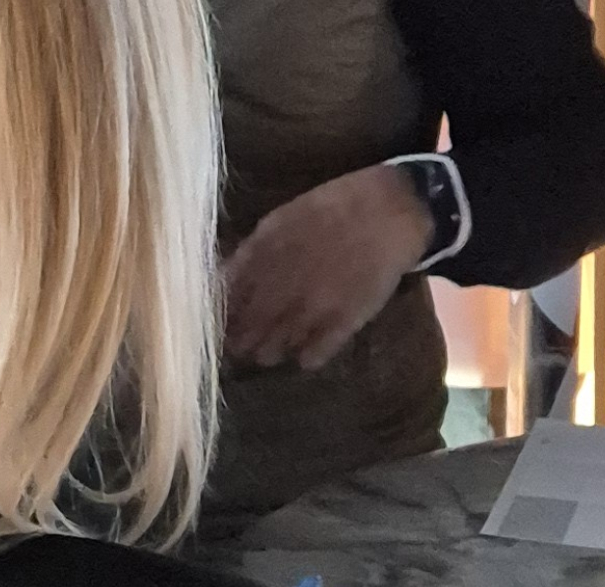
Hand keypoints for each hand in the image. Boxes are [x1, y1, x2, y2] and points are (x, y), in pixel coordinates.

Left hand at [223, 164, 435, 370]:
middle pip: (245, 332)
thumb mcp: (279, 220)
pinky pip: (313, 356)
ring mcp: (312, 309)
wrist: (391, 209)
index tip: (213, 327)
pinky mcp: (344, 323)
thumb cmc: (331, 209)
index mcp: (262, 260)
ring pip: (274, 350)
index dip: (216, 319)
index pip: (224, 303)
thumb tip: (219, 281)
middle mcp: (282, 288)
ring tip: (267, 351)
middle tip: (237, 347)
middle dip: (238, 343)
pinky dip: (305, 358)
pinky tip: (303, 353)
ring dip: (267, 352)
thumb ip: (249, 253)